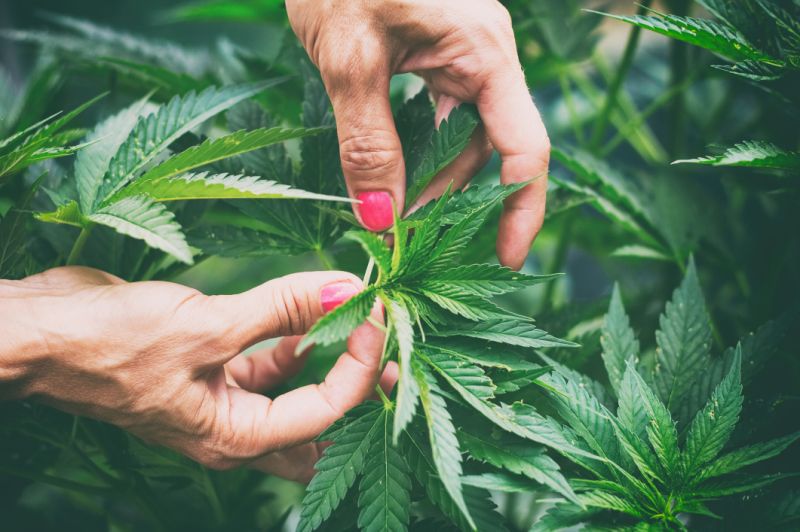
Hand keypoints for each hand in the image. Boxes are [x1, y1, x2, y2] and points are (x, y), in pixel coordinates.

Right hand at [0, 266, 391, 481]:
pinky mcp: (211, 366)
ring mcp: (221, 397)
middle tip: (396, 355)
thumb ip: (282, 308)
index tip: (374, 315)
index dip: (360, 364)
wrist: (43, 331)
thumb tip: (344, 290)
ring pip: (294, 387)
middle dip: (359, 387)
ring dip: (327, 355)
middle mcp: (233, 426)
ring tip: (362, 322)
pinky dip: (292, 338)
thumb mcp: (208, 325)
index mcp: (234, 437)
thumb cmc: (110, 344)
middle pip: (318, 420)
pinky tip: (310, 309)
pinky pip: (266, 360)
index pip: (326, 410)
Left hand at [287, 0, 548, 268]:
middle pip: (490, 147)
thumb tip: (381, 220)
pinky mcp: (434, 52)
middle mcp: (483, 56)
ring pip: (460, 134)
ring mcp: (461, 53)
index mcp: (483, 52)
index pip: (525, 148)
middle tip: (407, 236)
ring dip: (428, 174)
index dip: (521, 210)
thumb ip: (368, 143)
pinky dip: (415, 146)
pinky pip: (437, 113)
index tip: (505, 260)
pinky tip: (387, 166)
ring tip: (389, 206)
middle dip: (453, 197)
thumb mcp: (349, 60)